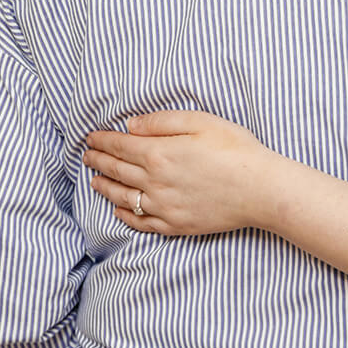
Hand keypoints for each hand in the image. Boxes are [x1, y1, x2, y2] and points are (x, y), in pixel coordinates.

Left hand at [82, 111, 281, 235]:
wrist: (260, 190)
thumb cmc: (236, 150)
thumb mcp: (200, 122)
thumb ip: (161, 121)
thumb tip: (130, 125)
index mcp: (159, 153)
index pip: (119, 145)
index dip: (102, 140)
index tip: (90, 138)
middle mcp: (154, 182)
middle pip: (116, 170)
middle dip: (98, 161)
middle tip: (86, 156)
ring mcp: (163, 207)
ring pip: (122, 198)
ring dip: (105, 187)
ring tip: (94, 181)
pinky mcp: (175, 225)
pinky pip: (140, 223)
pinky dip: (124, 216)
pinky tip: (117, 210)